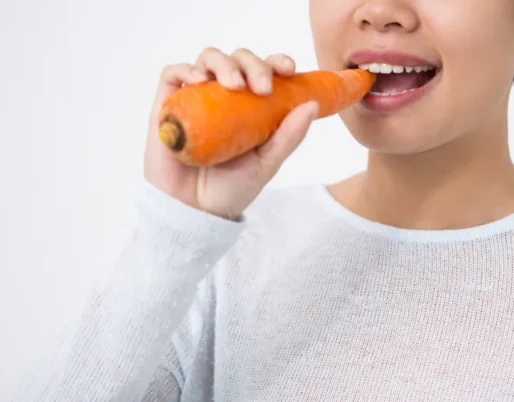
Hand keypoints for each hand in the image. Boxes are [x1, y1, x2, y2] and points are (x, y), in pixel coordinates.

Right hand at [143, 47, 318, 219]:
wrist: (195, 212)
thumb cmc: (232, 188)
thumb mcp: (267, 162)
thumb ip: (289, 136)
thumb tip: (313, 104)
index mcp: (251, 105)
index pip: (264, 70)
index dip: (276, 61)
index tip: (289, 70)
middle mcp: (224, 96)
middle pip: (238, 59)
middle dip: (253, 64)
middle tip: (262, 88)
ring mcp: (196, 98)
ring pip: (208, 59)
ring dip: (223, 63)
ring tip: (233, 85)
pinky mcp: (168, 106)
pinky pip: (171, 74)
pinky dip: (184, 69)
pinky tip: (198, 80)